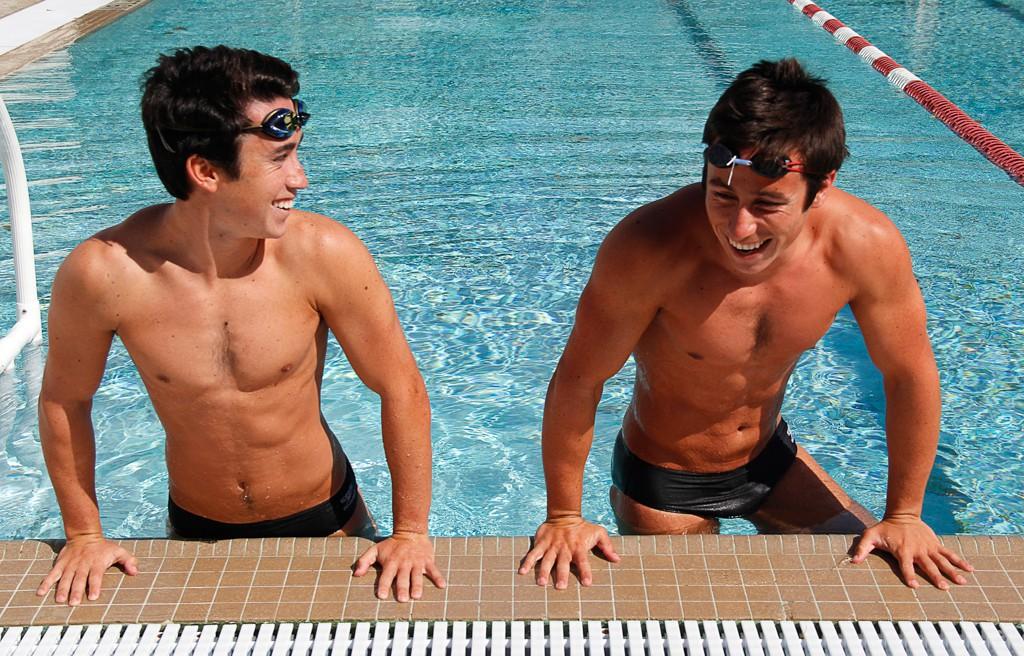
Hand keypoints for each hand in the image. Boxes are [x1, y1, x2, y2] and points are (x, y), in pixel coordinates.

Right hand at [36, 535, 137, 604]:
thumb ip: (129, 561)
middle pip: (79, 579)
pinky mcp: (60, 564)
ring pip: (65, 578)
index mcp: (97, 563)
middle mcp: (83, 564)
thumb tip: (135, 572)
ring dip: (62, 589)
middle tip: (73, 603)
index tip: (93, 597)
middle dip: (76, 591)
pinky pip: (52, 574)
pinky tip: (40, 593)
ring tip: (59, 600)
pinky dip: (45, 583)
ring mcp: (70, 565)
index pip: (96, 576)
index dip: (94, 586)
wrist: (85, 534)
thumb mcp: (119, 551)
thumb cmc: (104, 547)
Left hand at [353, 532, 445, 601]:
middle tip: (402, 599)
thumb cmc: (391, 545)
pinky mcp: (428, 561)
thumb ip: (364, 561)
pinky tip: (442, 585)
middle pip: (403, 578)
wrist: (410, 532)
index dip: (384, 585)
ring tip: (417, 596)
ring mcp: (417, 562)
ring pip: (417, 575)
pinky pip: (434, 570)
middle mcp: (404, 563)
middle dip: (403, 588)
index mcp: (391, 562)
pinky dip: (438, 577)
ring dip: (417, 585)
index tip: (382, 596)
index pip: (386, 576)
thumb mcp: (375, 550)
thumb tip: (355, 574)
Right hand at [519, 516, 619, 588]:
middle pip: (563, 563)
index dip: (585, 571)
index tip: (586, 583)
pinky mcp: (541, 543)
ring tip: (541, 583)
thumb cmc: (583, 528)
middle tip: (560, 587)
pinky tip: (522, 572)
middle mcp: (564, 548)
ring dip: (544, 571)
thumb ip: (607, 546)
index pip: (583, 561)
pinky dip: (527, 562)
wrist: (564, 514)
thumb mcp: (598, 532)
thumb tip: (617, 560)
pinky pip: (533, 554)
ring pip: (547, 560)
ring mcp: (551, 546)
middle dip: (562, 574)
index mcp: (578, 547)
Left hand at [851, 515, 972, 589]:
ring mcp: (928, 547)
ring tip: (962, 582)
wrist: (902, 514)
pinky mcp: (935, 544)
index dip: (909, 575)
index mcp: (902, 551)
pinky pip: (949, 553)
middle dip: (936, 577)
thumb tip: (853, 561)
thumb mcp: (870, 536)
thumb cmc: (885, 528)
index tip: (915, 586)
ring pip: (942, 561)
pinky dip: (959, 561)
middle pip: (928, 566)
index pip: (906, 566)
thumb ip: (862, 548)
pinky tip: (970, 569)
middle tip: (944, 588)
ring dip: (952, 571)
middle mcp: (917, 550)